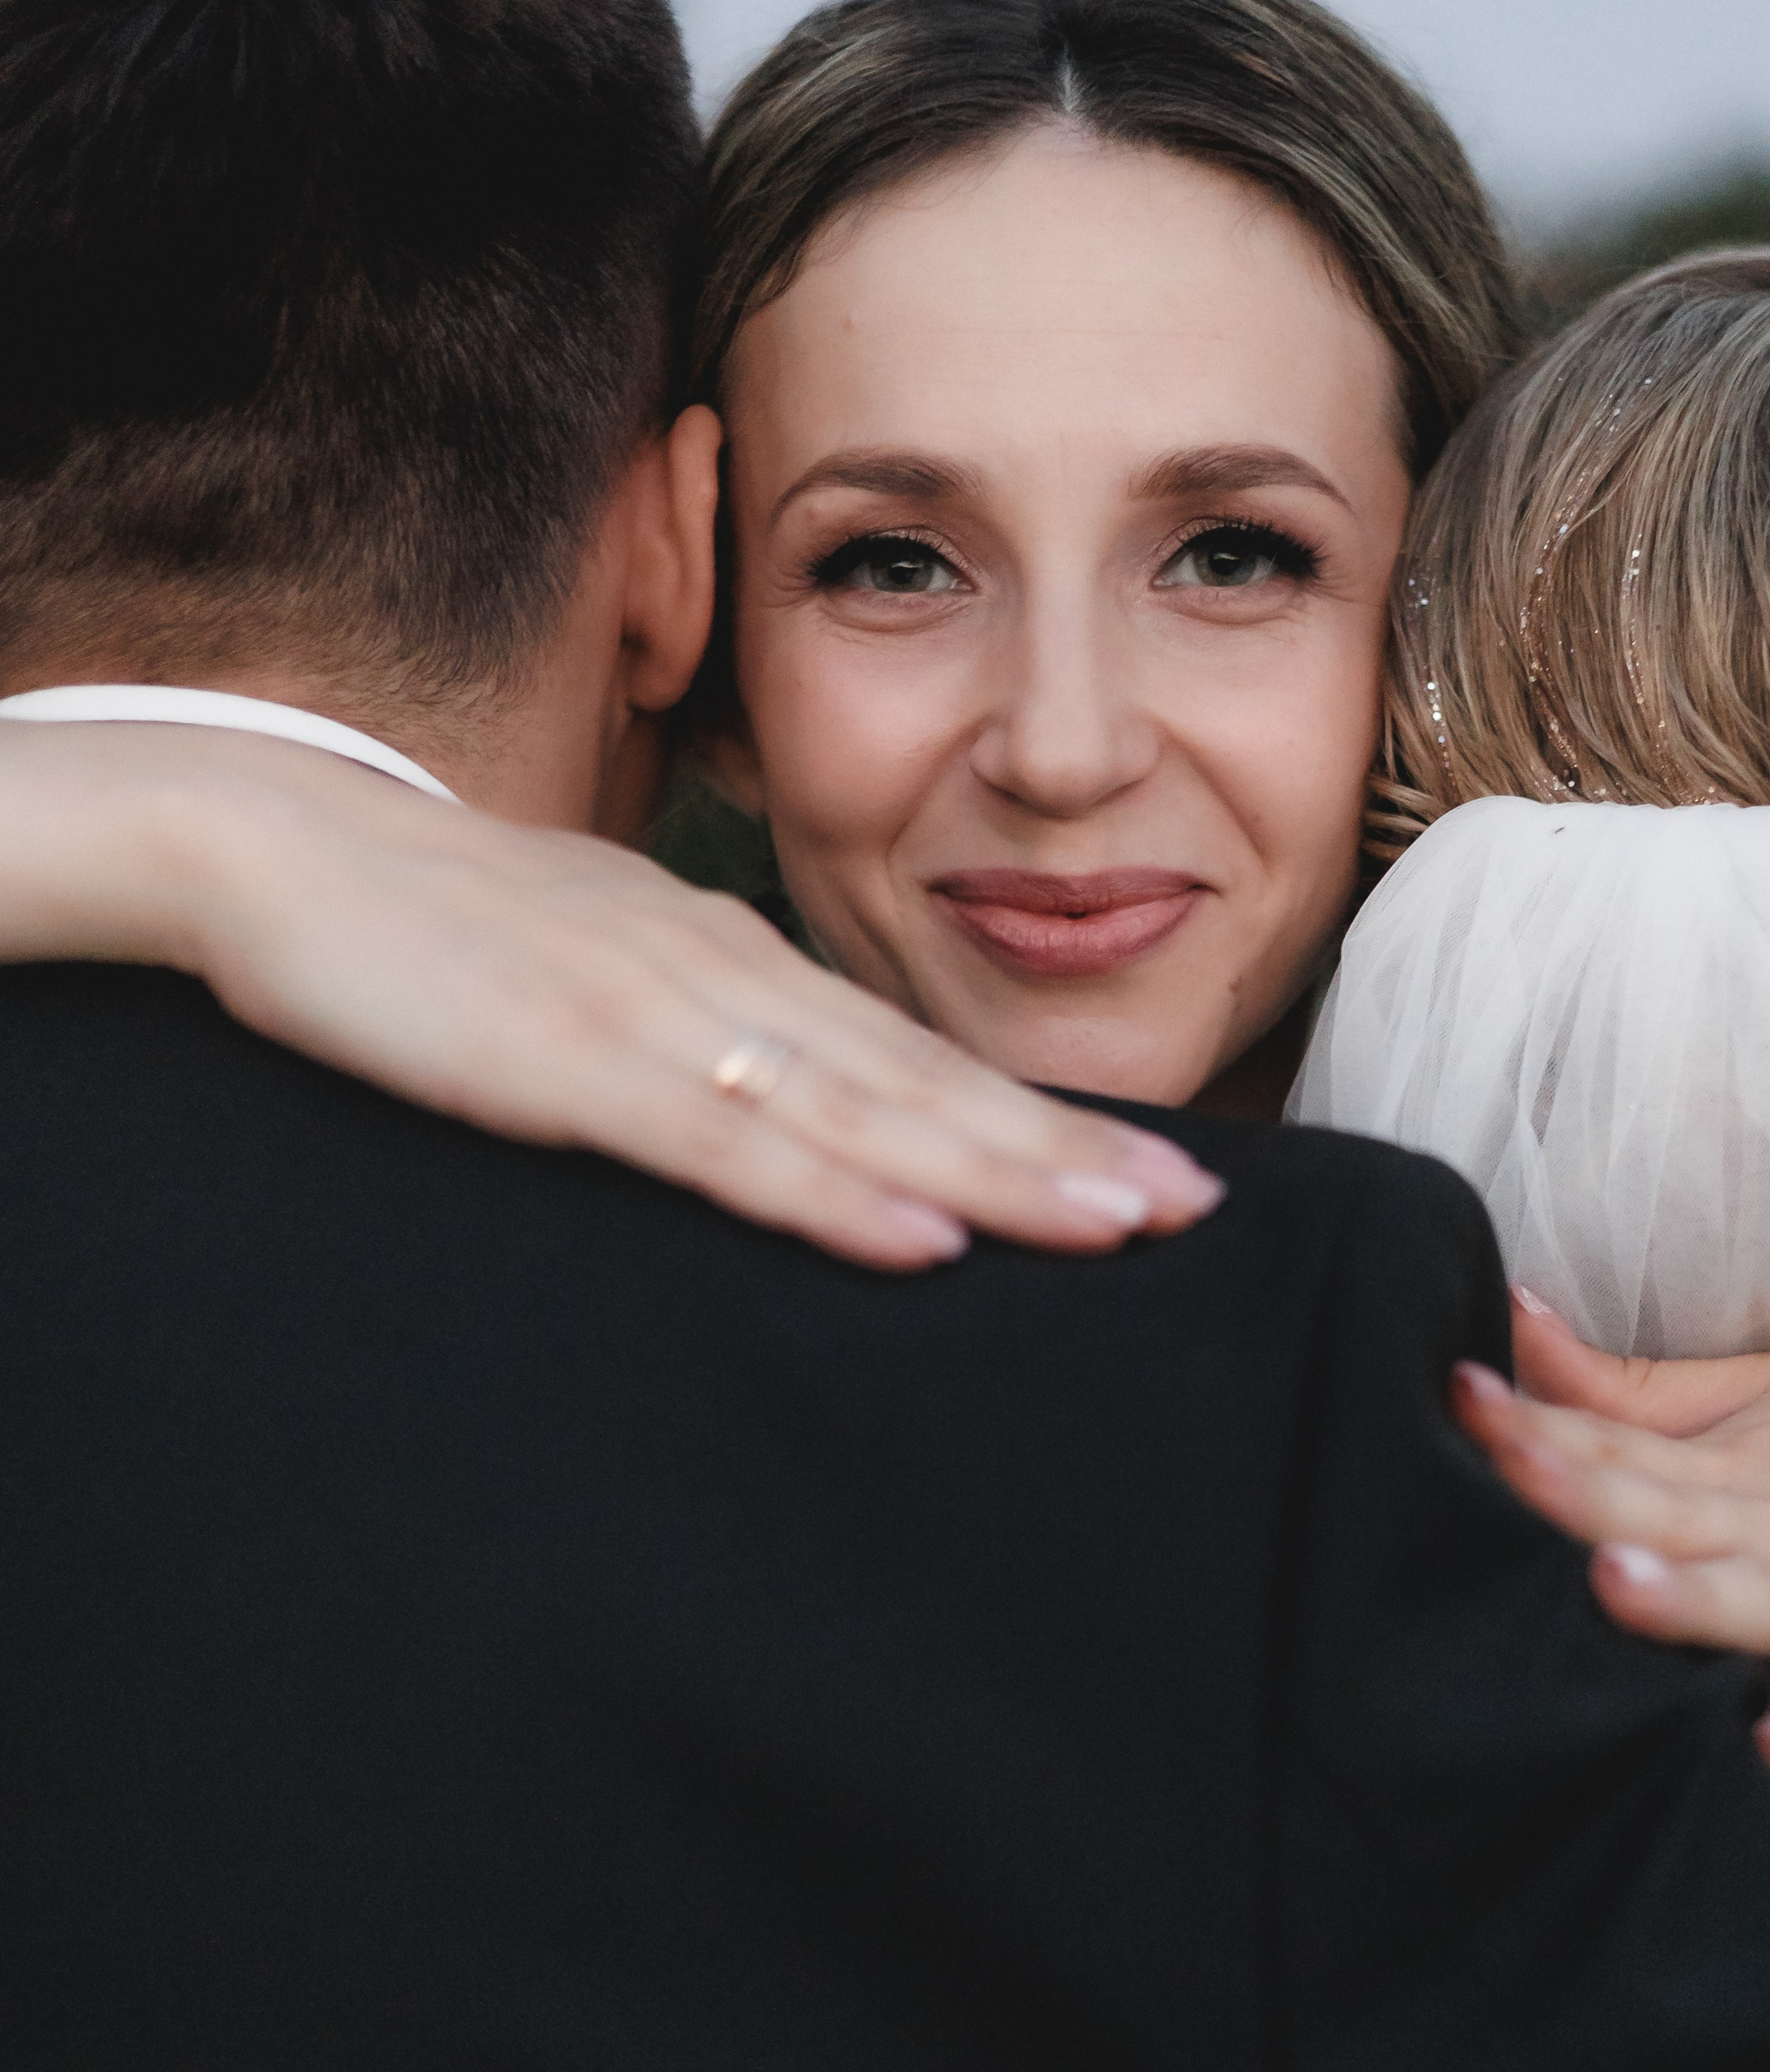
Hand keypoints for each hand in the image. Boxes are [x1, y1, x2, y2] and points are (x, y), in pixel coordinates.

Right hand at [4, 728, 1222, 1268]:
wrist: (272, 839)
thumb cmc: (428, 919)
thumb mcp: (588, 971)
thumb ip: (689, 1029)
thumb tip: (776, 1096)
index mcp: (726, 957)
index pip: (908, 1054)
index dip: (1034, 1118)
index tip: (1148, 1174)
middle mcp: (720, 977)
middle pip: (921, 1082)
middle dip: (1063, 1151)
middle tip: (1195, 1211)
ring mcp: (652, 1018)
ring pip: (859, 1111)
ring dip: (996, 1173)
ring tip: (1118, 1225)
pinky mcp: (569, 1066)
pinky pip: (728, 1142)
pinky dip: (835, 1191)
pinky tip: (922, 1233)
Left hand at [1451, 1286, 1769, 1781]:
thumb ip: (1634, 1387)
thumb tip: (1510, 1321)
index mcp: (1742, 1457)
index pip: (1619, 1439)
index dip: (1533, 1426)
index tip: (1451, 1396)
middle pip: (1670, 1507)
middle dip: (1581, 1493)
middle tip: (1500, 1465)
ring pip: (1766, 1596)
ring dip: (1692, 1597)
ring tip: (1618, 1589)